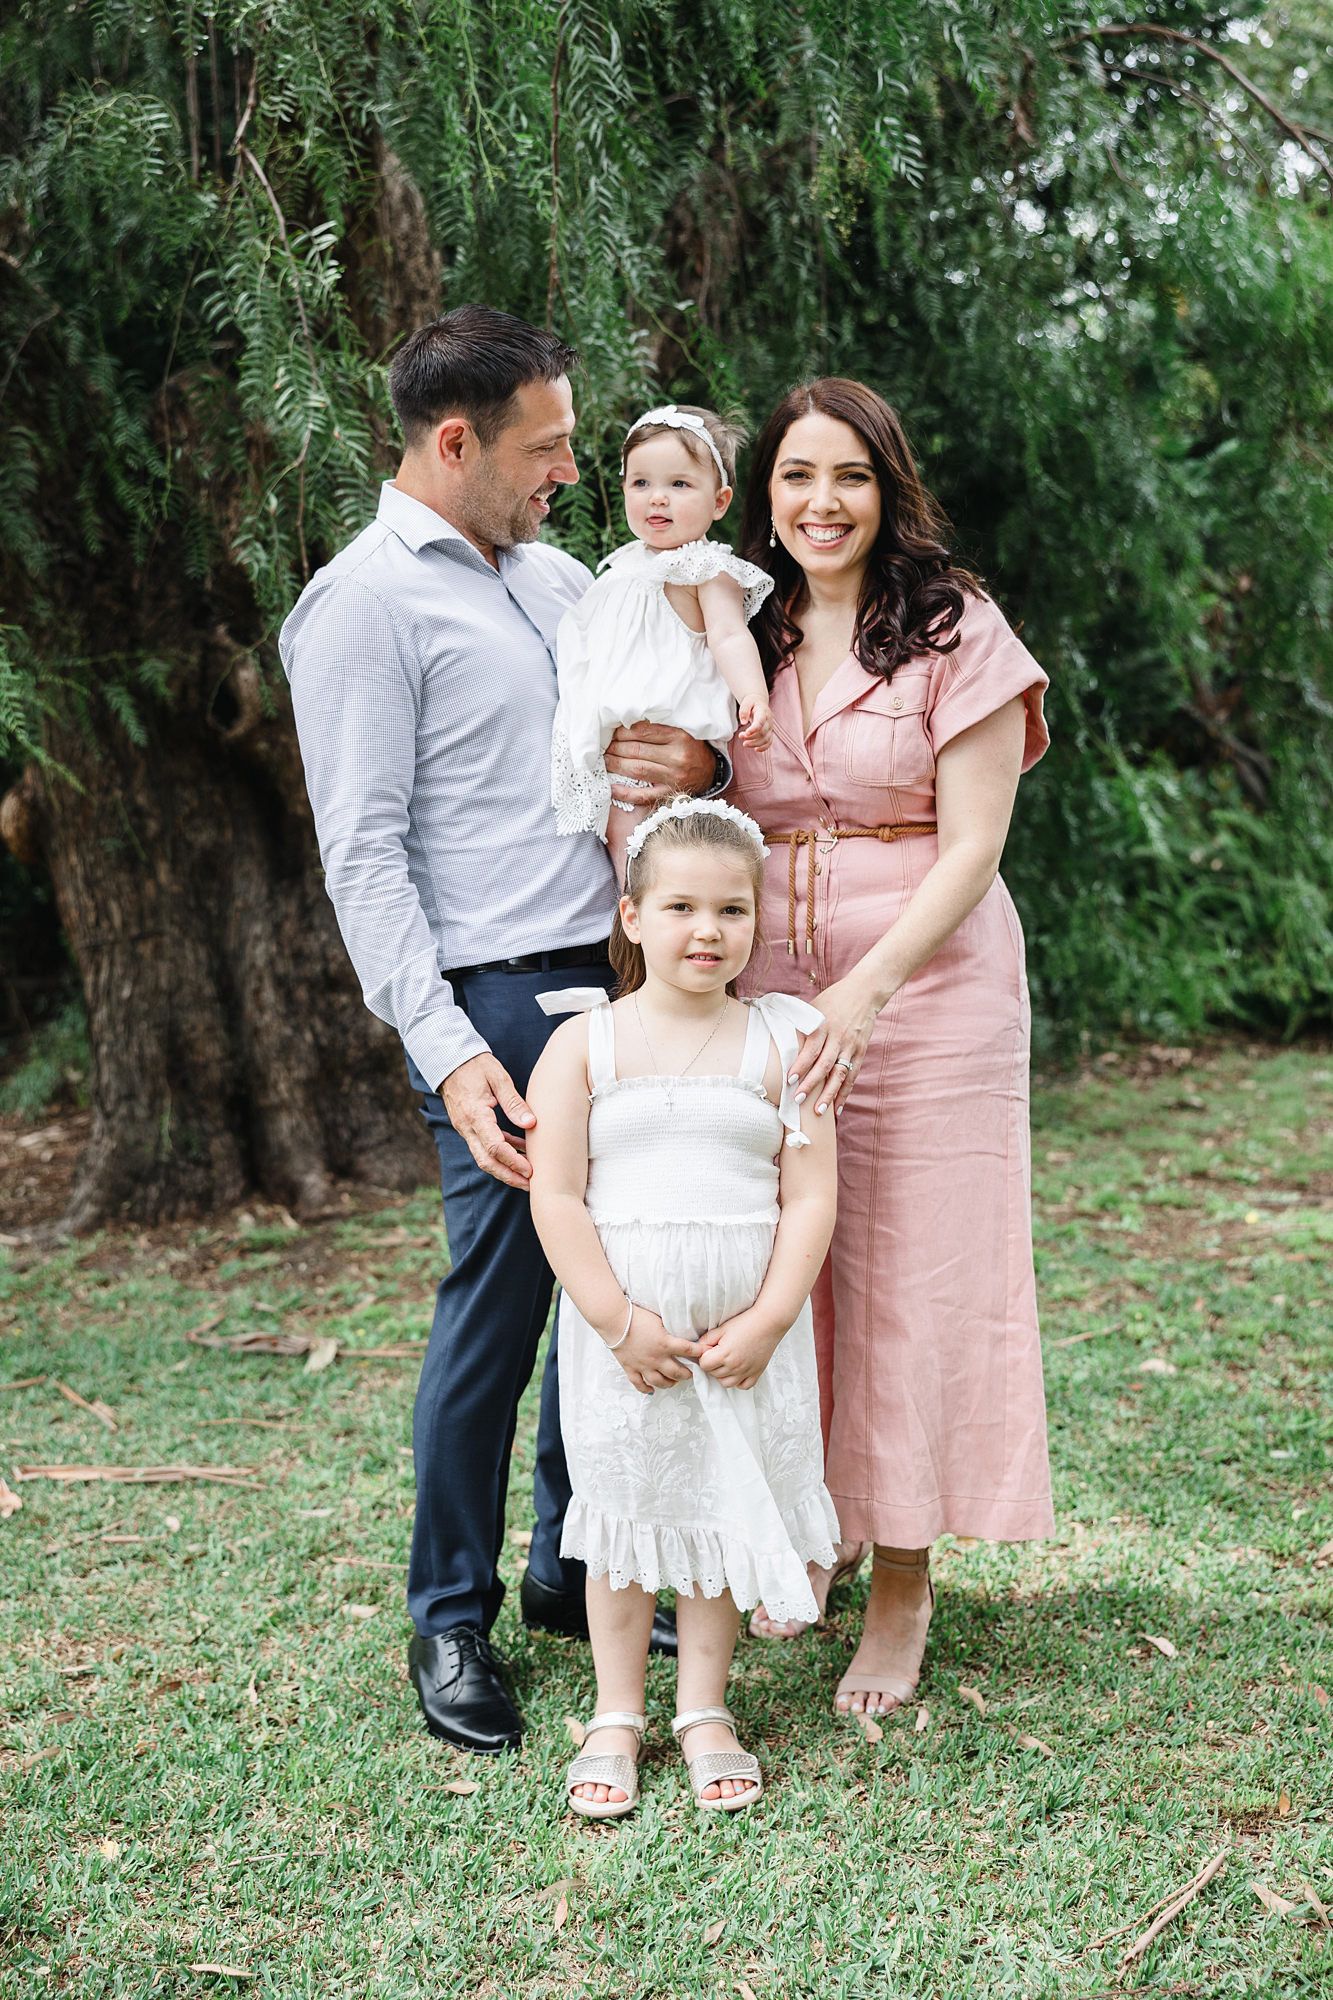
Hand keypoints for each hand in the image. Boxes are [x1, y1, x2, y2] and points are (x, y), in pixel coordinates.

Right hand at [440, 1052, 535, 1189]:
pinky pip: (483, 1146)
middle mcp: (467, 1126)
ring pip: (483, 1157)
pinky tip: (519, 1150)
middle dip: (508, 1176)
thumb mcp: (499, 1078)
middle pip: (486, 1161)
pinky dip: (501, 1153)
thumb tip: (531, 1123)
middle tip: (530, 1184)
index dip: (513, 1161)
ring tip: (527, 1175)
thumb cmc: (476, 1065)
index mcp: (475, 1114)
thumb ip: (514, 1103)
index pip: (494, 1147)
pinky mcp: (467, 1127)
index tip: (531, 1170)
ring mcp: (465, 1128)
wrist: (449, 1059)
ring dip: (505, 1168)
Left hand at [605, 721, 715, 804]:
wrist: (711, 773)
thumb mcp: (681, 731)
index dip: (622, 731)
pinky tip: (611, 788)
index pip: (642, 731)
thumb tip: (626, 725)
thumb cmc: (690, 749)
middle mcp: (677, 757)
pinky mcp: (668, 794)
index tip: (613, 732)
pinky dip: (624, 793)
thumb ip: (658, 728)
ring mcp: (673, 778)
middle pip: (636, 750)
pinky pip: (642, 796)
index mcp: (679, 737)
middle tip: (605, 746)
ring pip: (637, 770)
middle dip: (615, 747)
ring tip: (604, 760)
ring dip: (615, 764)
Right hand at [605, 1303, 698, 1394]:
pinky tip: (652, 1390)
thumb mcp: (658, 1319)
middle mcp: (656, 1358)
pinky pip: (639, 1384)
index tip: (705, 1353)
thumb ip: (669, 1329)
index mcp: (665, 1344)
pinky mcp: (630, 1368)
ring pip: (660, 1382)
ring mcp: (643, 1365)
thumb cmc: (635, 1316)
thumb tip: (679, 1331)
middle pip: (677, 1372)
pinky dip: (646, 1389)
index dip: (699, 1352)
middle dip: (687, 1374)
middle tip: (691, 1373)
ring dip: (670, 1383)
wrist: (614, 1320)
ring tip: (675, 1382)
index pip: (688, 1350)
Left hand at [696, 1308, 783, 1390]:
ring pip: (725, 1383)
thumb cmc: (746, 1323)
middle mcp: (735, 1366)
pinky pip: (743, 1386)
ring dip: (722, 1374)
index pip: (704, 1364)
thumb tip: (698, 1348)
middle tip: (718, 1352)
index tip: (710, 1349)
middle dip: (712, 1364)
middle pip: (713, 1374)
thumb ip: (707, 1339)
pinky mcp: (757, 1373)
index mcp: (724, 1355)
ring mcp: (746, 1371)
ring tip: (726, 1361)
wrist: (768, 1322)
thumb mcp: (722, 1328)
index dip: (704, 1356)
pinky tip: (738, 1370)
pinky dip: (738, 1381)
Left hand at [738, 699, 773, 750]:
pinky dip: (764, 748)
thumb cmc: (752, 703)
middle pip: (762, 732)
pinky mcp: (769, 732)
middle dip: (751, 737)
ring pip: (766, 739)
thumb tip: (743, 722)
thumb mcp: (747, 702)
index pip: (760, 722)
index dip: (754, 729)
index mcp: (763, 712)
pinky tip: (755, 749)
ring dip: (755, 744)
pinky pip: (769, 742)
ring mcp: (770, 728)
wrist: (759, 702)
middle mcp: (769, 721)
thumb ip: (744, 710)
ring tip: (744, 744)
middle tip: (740, 736)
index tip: (746, 733)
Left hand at [788, 972, 883, 1116]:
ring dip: (829, 1094)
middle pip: (824, 1065)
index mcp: (823, 1025)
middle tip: (798, 1100)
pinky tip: (838, 1108)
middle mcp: (838, 1037)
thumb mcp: (815, 1008)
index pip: (811, 1049)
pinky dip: (845, 1092)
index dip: (800, 1065)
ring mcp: (851, 1046)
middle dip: (811, 1084)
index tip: (789, 1080)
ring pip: (840, 1074)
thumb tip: (780, 1040)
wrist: (865, 991)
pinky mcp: (860, 1051)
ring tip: (819, 1112)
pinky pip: (852, 1075)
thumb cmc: (834, 999)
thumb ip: (802, 1026)